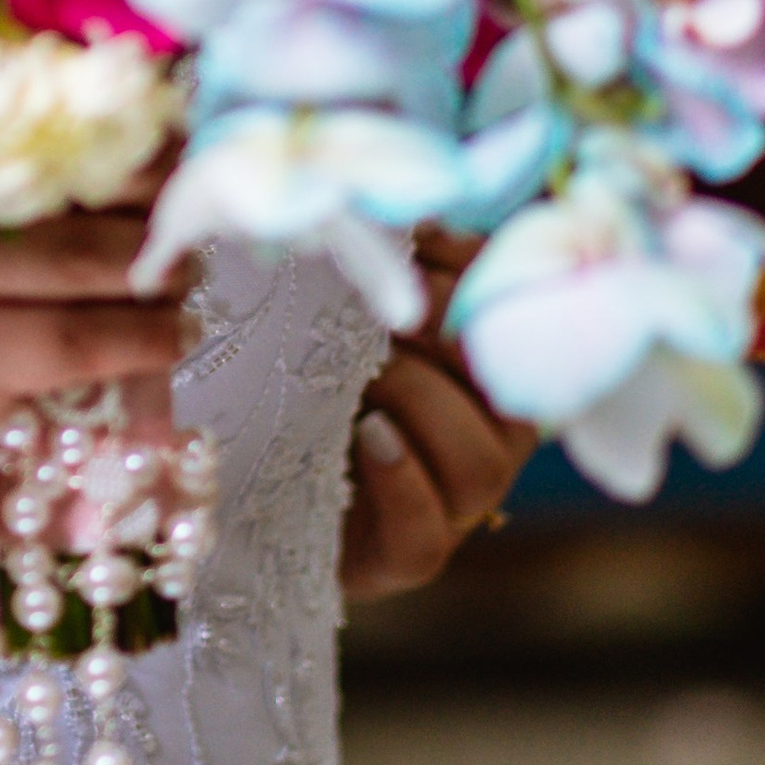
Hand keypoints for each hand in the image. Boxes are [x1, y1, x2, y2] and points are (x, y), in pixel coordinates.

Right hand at [0, 178, 189, 552]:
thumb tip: (108, 198)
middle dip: (131, 207)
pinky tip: (170, 338)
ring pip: (67, 261)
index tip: (161, 148)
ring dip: (144, 272)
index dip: (93, 143)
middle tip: (185, 225)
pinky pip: (70, 337)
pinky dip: (135, 338)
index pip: (7, 142)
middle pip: (43, 192)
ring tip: (182, 281)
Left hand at [340, 236, 534, 599]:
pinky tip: (368, 435)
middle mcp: (492, 437)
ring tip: (365, 375)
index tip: (413, 242)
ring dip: (419, 401)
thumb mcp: (336, 309)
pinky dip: (400, 479)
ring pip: (480, 461)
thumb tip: (401, 209)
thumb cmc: (305, 371)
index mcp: (487, 365)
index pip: (511, 314)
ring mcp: (456, 504)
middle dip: (441, 333)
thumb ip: (379, 267)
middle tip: (381, 305)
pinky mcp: (408, 556)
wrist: (254, 478)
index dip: (470, 275)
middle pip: (504, 388)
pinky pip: (426, 530)